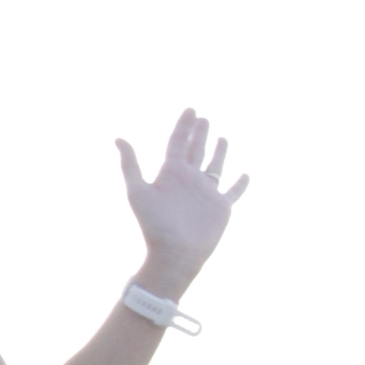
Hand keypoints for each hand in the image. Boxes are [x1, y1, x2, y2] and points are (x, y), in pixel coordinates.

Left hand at [117, 108, 248, 293]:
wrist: (174, 254)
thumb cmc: (154, 226)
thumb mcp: (138, 192)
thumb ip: (130, 165)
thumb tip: (118, 138)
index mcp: (171, 173)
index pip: (178, 142)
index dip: (183, 125)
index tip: (190, 109)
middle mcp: (189, 180)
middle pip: (195, 149)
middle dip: (199, 133)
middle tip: (203, 117)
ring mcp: (206, 193)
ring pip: (214, 166)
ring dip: (219, 151)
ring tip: (223, 137)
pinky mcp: (221, 207)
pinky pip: (233, 192)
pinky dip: (241, 183)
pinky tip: (246, 174)